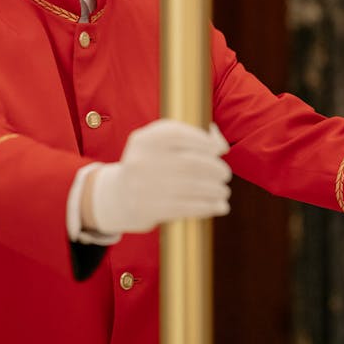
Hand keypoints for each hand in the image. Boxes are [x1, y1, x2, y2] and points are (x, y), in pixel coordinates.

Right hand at [88, 119, 230, 234]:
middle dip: (215, 169)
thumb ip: (188, 137)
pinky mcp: (150, 209)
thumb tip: (221, 145)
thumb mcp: (158, 145)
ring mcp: (145, 186)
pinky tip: (219, 207)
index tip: (218, 149)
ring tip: (223, 191)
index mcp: (145, 140)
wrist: (118, 197)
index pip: (179, 134)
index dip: (204, 140)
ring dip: (215, 190)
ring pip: (192, 186)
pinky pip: (187, 207)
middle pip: (190, 162)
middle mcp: (142, 160)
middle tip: (225, 174)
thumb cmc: (150, 166)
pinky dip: (208, 207)